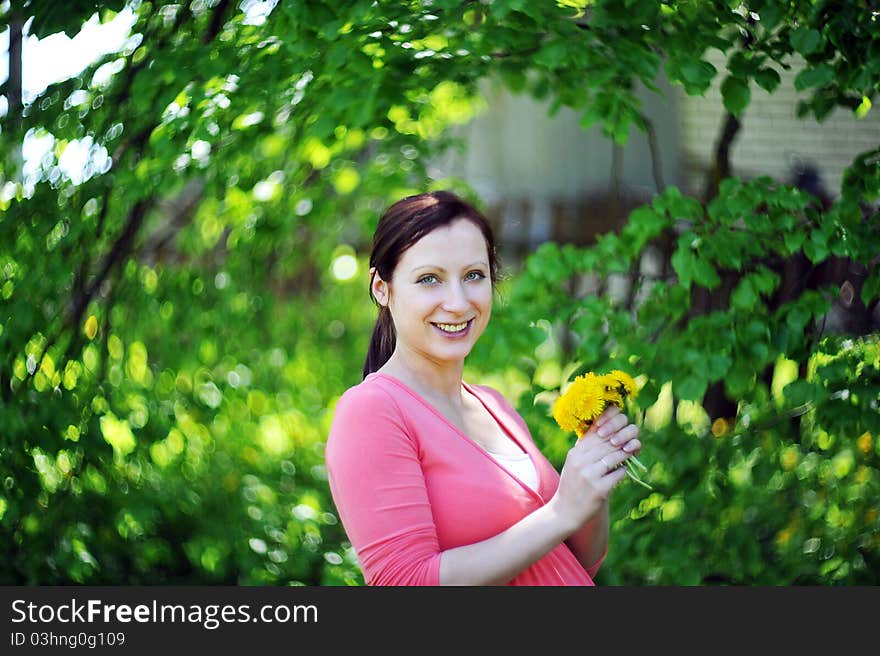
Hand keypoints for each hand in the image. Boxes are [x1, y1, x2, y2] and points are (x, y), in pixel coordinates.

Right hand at [549, 405, 640, 531]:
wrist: (565, 511)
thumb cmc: (573, 484)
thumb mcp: (575, 463)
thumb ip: (587, 448)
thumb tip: (609, 431)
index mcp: (575, 453)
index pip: (596, 432)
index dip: (612, 426)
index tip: (622, 425)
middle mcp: (580, 461)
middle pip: (608, 443)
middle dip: (623, 440)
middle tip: (632, 439)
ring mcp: (589, 475)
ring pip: (615, 457)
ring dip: (626, 453)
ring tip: (632, 451)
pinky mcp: (599, 489)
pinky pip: (618, 474)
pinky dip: (623, 470)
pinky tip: (624, 470)